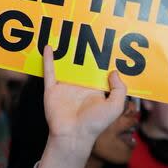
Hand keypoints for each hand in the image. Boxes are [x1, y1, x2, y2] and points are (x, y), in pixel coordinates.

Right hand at [36, 46, 127, 167]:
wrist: (73, 136)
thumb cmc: (95, 124)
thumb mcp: (114, 107)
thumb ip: (119, 89)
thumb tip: (113, 71)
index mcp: (95, 89)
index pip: (98, 70)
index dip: (102, 59)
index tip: (106, 43)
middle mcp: (80, 86)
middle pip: (81, 64)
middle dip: (83, 50)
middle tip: (85, 32)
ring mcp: (65, 87)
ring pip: (65, 65)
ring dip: (65, 52)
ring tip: (66, 35)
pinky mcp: (52, 90)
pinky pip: (50, 71)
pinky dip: (48, 59)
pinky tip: (50, 47)